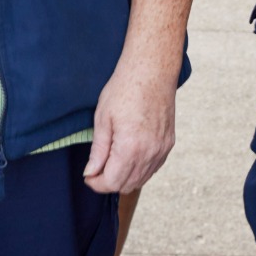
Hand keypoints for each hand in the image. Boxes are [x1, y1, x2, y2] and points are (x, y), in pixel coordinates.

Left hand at [85, 53, 179, 195]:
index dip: (96, 183)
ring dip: (124, 177)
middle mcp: (149, 153)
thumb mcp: (103, 118)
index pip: (112, 182)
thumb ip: (98, 150)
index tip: (88, 176)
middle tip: (96, 168)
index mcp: (130, 148)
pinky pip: (152, 168)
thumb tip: (91, 172)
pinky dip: (139, 170)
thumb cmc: (125, 89)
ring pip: (141, 179)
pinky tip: (128, 157)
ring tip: (111, 161)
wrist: (152, 71)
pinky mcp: (168, 144)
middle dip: (108, 182)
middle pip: (126, 185)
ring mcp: (161, 150)